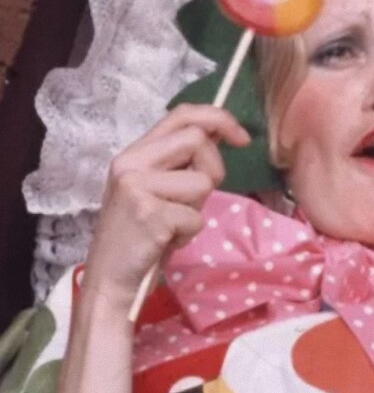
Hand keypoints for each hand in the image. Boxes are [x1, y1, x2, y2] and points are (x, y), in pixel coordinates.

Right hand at [82, 104, 249, 307]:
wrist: (111, 278)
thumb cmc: (142, 234)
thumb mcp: (157, 188)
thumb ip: (181, 161)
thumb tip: (223, 132)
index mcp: (134, 153)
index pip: (182, 114)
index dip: (219, 119)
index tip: (242, 137)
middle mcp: (130, 163)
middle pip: (197, 140)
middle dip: (213, 169)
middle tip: (195, 199)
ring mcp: (136, 187)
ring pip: (202, 181)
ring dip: (198, 208)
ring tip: (173, 223)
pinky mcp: (147, 214)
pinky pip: (195, 216)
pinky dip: (189, 232)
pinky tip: (166, 241)